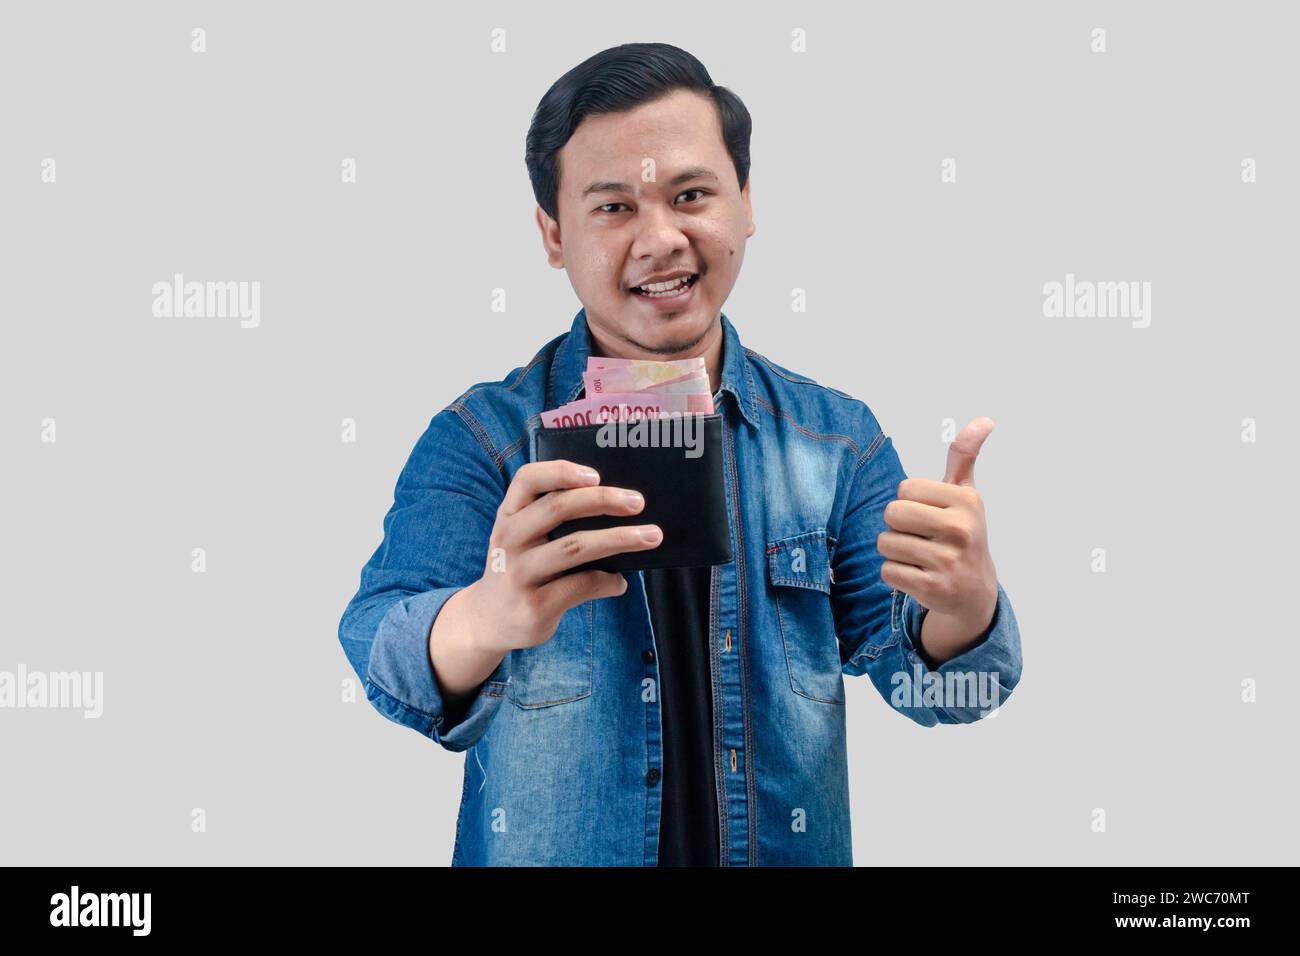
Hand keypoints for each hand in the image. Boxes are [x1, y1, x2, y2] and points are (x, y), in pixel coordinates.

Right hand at [462, 460, 661, 655]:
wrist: (489, 619)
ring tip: (651, 536)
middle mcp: (509, 540)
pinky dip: (608, 581)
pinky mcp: (535, 605)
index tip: (596, 474)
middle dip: (604, 500)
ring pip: (575, 547)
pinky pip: (581, 586)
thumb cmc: (520, 566)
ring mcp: (519, 574)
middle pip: (558, 507)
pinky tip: (620, 582)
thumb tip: (617, 503)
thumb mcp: (521, 536)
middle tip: (638, 502)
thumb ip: (550, 517)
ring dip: (619, 539)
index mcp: (508, 515)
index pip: (527, 479)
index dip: (561, 471)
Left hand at [877, 418, 998, 652]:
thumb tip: (984, 420)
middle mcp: (961, 530)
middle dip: (896, 526)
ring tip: (919, 557)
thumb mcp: (965, 494)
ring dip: (895, 551)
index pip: (905, 488)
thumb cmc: (961, 533)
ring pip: (885, 543)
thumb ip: (964, 457)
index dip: (909, 501)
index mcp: (966, 501)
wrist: (974, 591)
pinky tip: (917, 576)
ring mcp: (948, 562)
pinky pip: (888, 572)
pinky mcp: (934, 589)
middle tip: (919, 536)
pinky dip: (895, 574)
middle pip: (892, 513)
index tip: (929, 514)